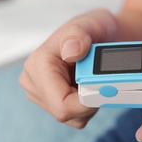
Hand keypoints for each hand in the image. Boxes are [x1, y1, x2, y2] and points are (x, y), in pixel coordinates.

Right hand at [19, 9, 116, 127]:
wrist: (102, 35)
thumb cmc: (95, 28)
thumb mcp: (91, 23)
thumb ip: (79, 35)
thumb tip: (72, 52)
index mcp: (38, 65)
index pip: (61, 105)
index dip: (87, 103)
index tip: (107, 91)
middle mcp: (34, 82)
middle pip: (67, 113)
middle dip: (90, 102)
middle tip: (104, 80)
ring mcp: (42, 94)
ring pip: (73, 117)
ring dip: (90, 104)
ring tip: (94, 79)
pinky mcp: (52, 102)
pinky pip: (76, 117)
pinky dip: (88, 105)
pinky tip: (90, 85)